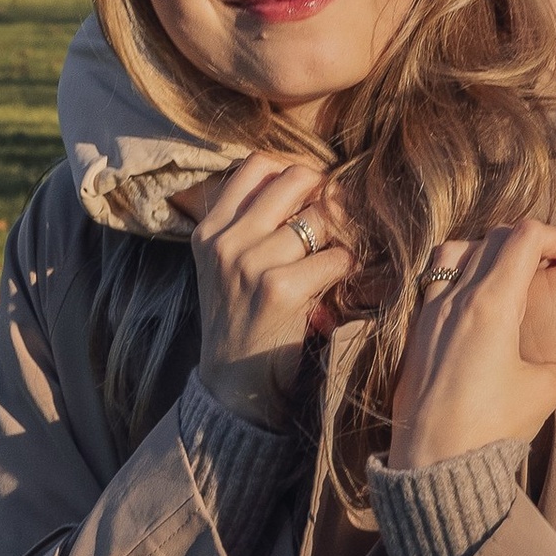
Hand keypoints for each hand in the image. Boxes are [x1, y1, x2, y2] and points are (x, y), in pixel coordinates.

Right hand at [190, 152, 350, 428]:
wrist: (233, 390)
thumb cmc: (242, 325)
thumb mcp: (227, 269)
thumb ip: (253, 227)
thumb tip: (317, 184)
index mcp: (209, 230)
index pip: (257, 165)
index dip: (295, 172)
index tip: (311, 196)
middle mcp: (225, 241)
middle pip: (295, 178)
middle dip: (326, 194)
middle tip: (337, 222)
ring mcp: (249, 263)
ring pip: (321, 218)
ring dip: (341, 237)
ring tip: (339, 259)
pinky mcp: (279, 289)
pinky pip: (336, 258)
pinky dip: (347, 270)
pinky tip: (339, 288)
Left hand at [388, 221, 555, 473]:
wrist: (434, 461)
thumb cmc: (490, 428)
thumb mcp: (543, 391)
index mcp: (492, 303)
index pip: (526, 237)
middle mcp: (457, 297)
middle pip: (495, 237)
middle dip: (530, 241)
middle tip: (552, 267)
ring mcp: (430, 311)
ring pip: (456, 250)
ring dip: (487, 250)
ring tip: (508, 276)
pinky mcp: (416, 330)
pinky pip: (434, 279)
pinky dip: (459, 273)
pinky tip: (475, 303)